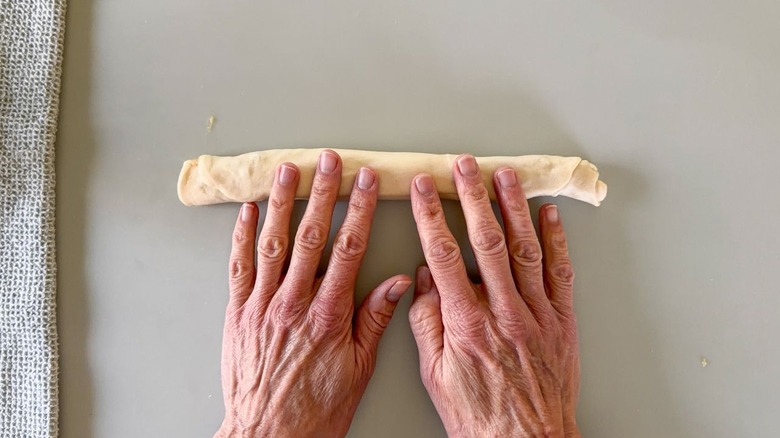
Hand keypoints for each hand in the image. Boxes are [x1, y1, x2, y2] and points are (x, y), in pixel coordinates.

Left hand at [216, 150, 410, 437]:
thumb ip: (375, 320)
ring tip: (287, 170)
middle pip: (310, 236)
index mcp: (328, 314)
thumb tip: (397, 282)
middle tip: (327, 160)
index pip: (348, 249)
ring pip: (272, 244)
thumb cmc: (315, 408)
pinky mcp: (238, 313)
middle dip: (321, 193)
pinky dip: (243, 236)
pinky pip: (239, 267)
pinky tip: (250, 211)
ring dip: (281, 203)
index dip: (358, 210)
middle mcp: (293, 303)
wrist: (267, 435)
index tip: (365, 182)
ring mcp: (262, 305)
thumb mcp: (359, 369)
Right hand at [408, 155, 579, 437]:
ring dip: (514, 208)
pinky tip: (548, 215)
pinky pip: (561, 273)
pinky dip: (555, 240)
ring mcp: (537, 314)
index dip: (433, 216)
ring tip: (505, 176)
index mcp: (467, 324)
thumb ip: (427, 323)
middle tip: (465, 166)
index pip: (445, 256)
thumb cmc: (478, 416)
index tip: (426, 188)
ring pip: (525, 249)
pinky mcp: (562, 322)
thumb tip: (423, 279)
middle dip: (474, 197)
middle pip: (487, 242)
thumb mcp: (435, 375)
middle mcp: (504, 312)